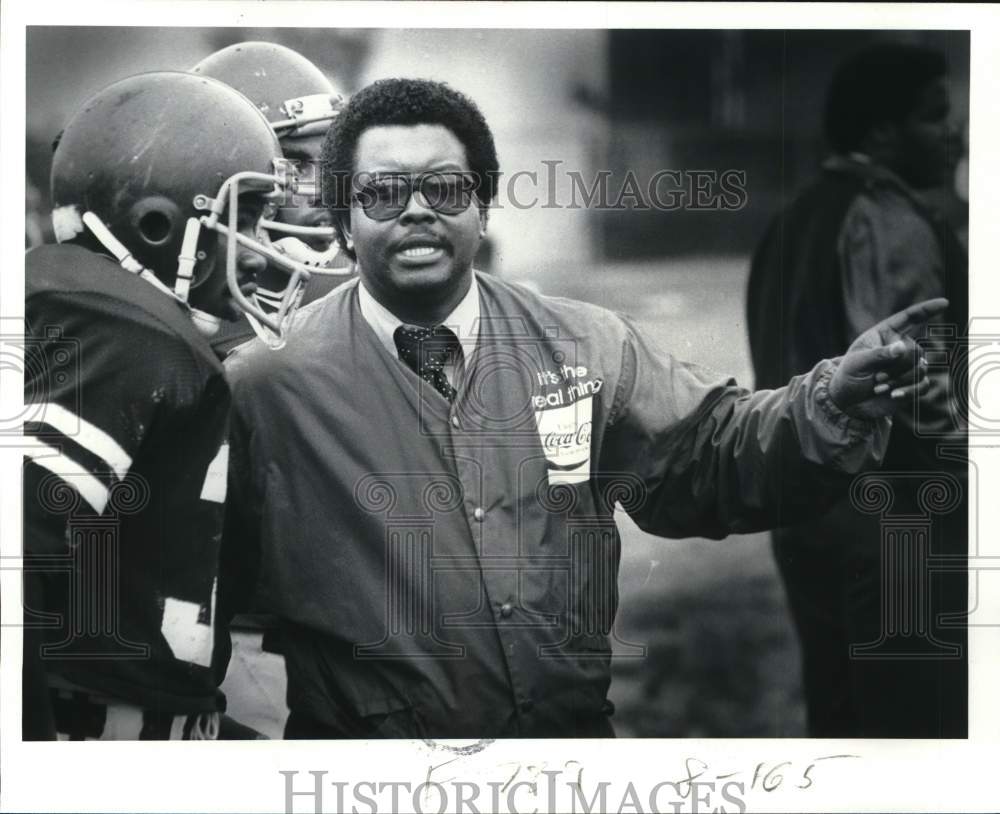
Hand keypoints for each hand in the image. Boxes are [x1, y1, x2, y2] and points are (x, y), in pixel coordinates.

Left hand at [828, 298, 948, 419]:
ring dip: (899, 380)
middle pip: (916, 351)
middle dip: (898, 367)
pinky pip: (923, 385)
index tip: (944, 303)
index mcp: (885, 334)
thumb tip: (902, 347)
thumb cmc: (849, 375)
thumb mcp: (857, 362)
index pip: (909, 318)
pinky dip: (909, 391)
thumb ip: (879, 354)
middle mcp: (901, 346)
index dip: (927, 310)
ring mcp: (908, 365)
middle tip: (877, 378)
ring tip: (878, 387)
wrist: (849, 399)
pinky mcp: (912, 384)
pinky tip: (893, 396)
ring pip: (920, 369)